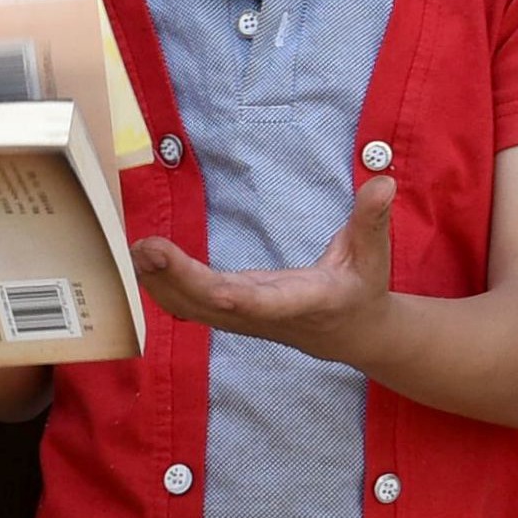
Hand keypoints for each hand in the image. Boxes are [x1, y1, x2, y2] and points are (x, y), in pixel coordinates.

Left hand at [137, 178, 393, 358]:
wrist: (355, 334)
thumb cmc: (364, 289)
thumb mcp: (375, 254)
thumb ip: (372, 219)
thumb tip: (383, 183)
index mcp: (300, 302)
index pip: (257, 303)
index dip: (223, 293)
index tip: (199, 279)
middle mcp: (265, 315)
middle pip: (212, 305)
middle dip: (176, 280)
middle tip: (143, 247)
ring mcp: (245, 318)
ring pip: (195, 309)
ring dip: (161, 284)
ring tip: (134, 251)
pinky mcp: (233, 313)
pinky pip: (192, 306)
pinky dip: (164, 287)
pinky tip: (143, 265)